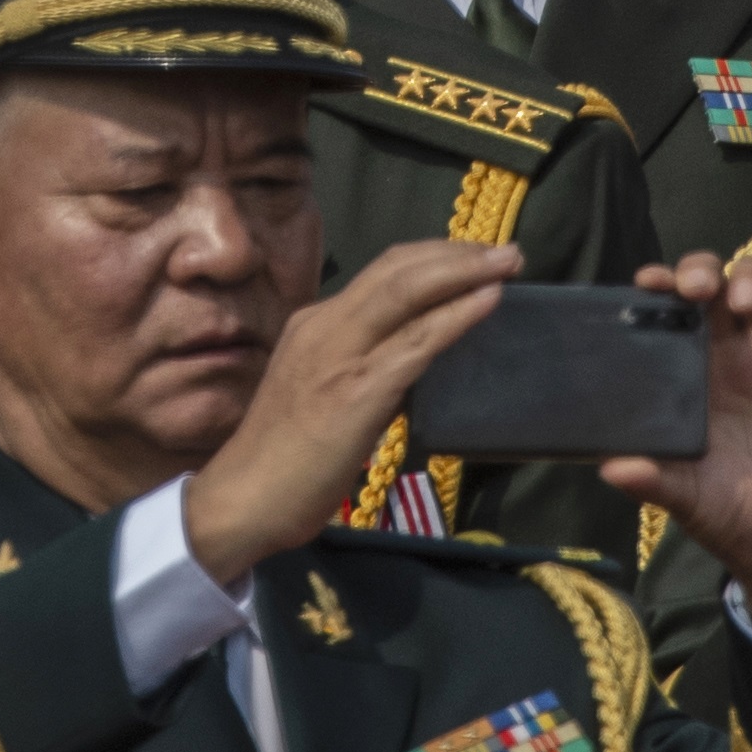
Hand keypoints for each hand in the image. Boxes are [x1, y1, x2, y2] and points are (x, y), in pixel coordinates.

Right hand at [182, 236, 517, 591]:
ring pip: (408, 292)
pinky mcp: (357, 392)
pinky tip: (488, 302)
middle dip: (457, 253)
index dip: (433, 257)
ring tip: (508, 263)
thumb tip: (408, 360)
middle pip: (398, 269)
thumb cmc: (282, 459)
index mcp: (315, 324)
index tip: (474, 257)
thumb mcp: (317, 392)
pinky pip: (416, 342)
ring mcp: (339, 356)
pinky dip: (456, 316)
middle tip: (506, 252)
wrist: (242, 499)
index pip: (382, 273)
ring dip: (464, 272)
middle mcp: (325, 326)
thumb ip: (356, 368)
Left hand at [612, 252, 751, 646]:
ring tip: (743, 301)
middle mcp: (732, 358)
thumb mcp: (686, 498)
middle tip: (694, 288)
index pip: (671, 314)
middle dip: (703, 271)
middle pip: (716, 286)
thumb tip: (609, 466)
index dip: (661, 288)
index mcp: (691, 377)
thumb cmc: (729, 516)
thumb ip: (653, 480)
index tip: (647, 282)